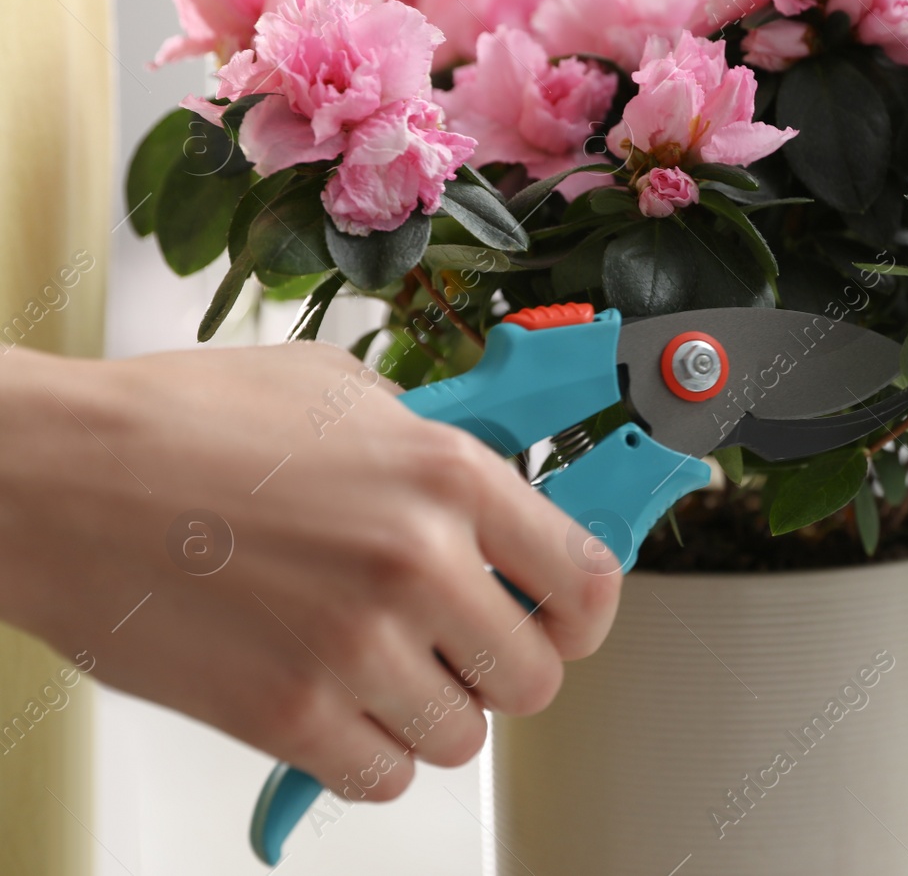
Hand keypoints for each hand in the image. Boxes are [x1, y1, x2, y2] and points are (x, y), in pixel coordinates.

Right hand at [0, 343, 618, 801]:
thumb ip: (435, 443)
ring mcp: (354, 647)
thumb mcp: (341, 392)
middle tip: (461, 646)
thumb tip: (494, 494)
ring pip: (466, 737)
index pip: (588, 578)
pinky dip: (370, 753)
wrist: (57, 476)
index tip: (563, 617)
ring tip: (384, 668)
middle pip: (537, 677)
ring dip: (435, 712)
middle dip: (505, 667)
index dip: (585, 611)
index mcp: (448, 475)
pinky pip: (385, 776)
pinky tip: (336, 704)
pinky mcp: (285, 716)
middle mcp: (419, 563)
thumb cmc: (183, 423)